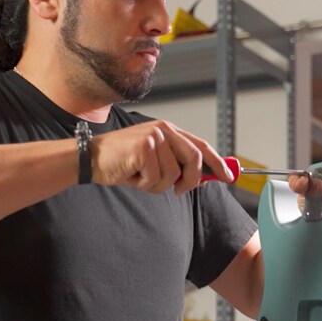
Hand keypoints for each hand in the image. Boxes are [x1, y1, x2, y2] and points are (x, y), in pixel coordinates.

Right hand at [90, 120, 233, 194]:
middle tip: (180, 191)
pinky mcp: (143, 146)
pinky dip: (145, 184)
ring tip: (141, 177)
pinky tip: (132, 175)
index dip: (217, 162)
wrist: (92, 159)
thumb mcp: (155, 163)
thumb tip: (204, 178)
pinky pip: (156, 178)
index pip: (200, 145)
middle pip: (194, 159)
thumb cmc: (124, 162)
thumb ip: (178, 167)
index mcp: (169, 130)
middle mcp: (164, 129)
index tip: (229, 176)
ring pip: (173, 174)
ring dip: (158, 185)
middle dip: (191, 181)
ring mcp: (154, 136)